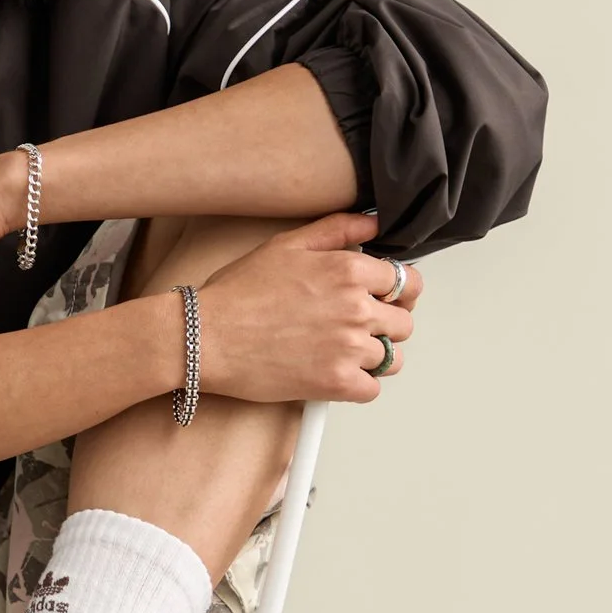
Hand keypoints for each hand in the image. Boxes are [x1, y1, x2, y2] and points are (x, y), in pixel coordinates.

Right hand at [190, 212, 420, 404]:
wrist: (205, 337)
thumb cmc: (237, 294)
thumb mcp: (287, 246)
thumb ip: (336, 230)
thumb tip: (372, 223)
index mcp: (348, 271)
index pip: (405, 281)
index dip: (394, 291)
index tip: (381, 299)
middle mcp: (355, 308)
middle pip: (403, 322)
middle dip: (385, 325)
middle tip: (353, 328)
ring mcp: (348, 348)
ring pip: (392, 358)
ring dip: (373, 357)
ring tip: (342, 352)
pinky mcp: (336, 383)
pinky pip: (372, 389)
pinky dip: (358, 385)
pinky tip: (334, 373)